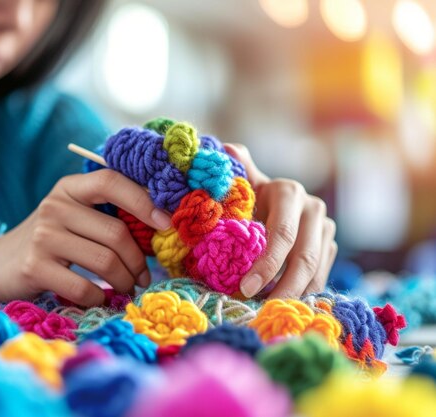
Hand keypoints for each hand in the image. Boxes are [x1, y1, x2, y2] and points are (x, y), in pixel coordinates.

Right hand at [0, 170, 171, 305]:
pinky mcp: (35, 267)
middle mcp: (55, 207)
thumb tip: (160, 223)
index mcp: (69, 188)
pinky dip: (100, 298)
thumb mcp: (73, 216)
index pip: (111, 181)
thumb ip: (107, 213)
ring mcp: (43, 237)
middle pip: (116, 233)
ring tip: (128, 288)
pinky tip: (101, 298)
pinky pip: (84, 287)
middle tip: (144, 276)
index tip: (166, 223)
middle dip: (139, 260)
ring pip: (105, 261)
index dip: (144, 200)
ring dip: (125, 281)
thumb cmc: (51, 240)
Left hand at [225, 144, 336, 298]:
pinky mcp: (330, 246)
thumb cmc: (245, 195)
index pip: (282, 234)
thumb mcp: (239, 181)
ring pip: (316, 271)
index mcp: (289, 192)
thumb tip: (224, 149)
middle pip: (304, 258)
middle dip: (282, 288)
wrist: (266, 199)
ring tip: (268, 311)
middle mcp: (314, 208)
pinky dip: (301, 294)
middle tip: (260, 309)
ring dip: (292, 295)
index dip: (266, 263)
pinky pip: (320, 277)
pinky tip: (280, 305)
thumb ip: (234, 168)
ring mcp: (326, 229)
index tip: (245, 287)